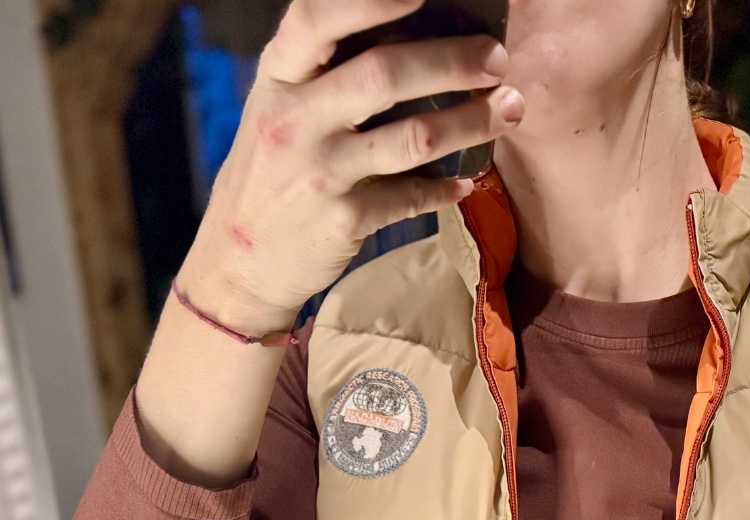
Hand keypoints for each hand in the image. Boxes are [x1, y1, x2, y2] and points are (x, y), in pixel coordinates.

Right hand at [180, 0, 525, 333]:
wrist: (238, 261)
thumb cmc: (271, 172)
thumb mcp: (279, 107)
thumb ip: (323, 71)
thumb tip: (406, 32)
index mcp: (278, 77)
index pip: (317, 17)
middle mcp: (295, 118)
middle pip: (383, 74)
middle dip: (451, 62)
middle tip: (498, 60)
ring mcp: (320, 172)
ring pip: (412, 137)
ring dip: (469, 122)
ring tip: (506, 111)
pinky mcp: (344, 221)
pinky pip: (411, 197)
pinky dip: (446, 188)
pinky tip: (468, 181)